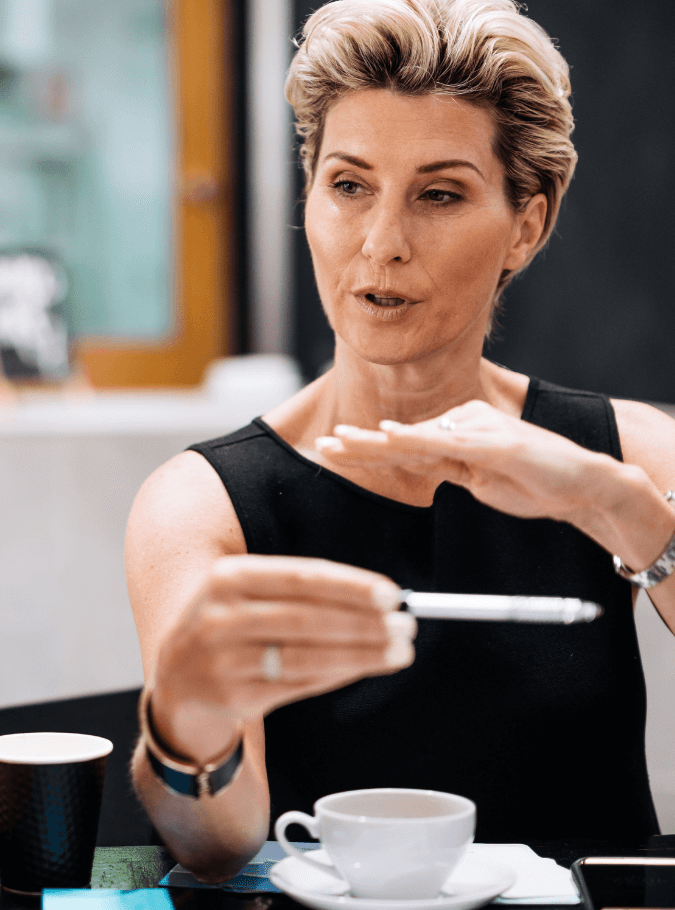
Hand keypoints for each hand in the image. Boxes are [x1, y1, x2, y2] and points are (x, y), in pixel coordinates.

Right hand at [150, 556, 414, 762]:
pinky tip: (363, 667)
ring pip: (307, 658)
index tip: (391, 595)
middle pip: (307, 619)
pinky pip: (299, 686)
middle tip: (406, 627)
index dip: (349, 586)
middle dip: (364, 624)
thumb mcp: (248, 592)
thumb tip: (379, 599)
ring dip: (360, 655)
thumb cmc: (231, 623)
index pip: (300, 577)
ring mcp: (225, 661)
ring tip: (398, 652)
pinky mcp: (235, 697)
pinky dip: (338, 676)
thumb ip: (304, 591)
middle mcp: (222, 617)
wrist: (176, 676)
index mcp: (228, 577)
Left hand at [312, 399, 607, 524]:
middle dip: (358, 443)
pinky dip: (416, 440)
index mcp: (456, 433)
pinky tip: (390, 437)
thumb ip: (448, 468)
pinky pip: (448, 443)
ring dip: (375, 442)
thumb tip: (413, 459)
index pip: (401, 444)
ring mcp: (479, 431)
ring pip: (416, 438)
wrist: (587, 485)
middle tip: (321, 443)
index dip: (364, 449)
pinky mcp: (497, 443)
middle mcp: (462, 424)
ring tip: (340, 442)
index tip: (331, 448)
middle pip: (401, 437)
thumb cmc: (533, 482)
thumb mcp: (479, 480)